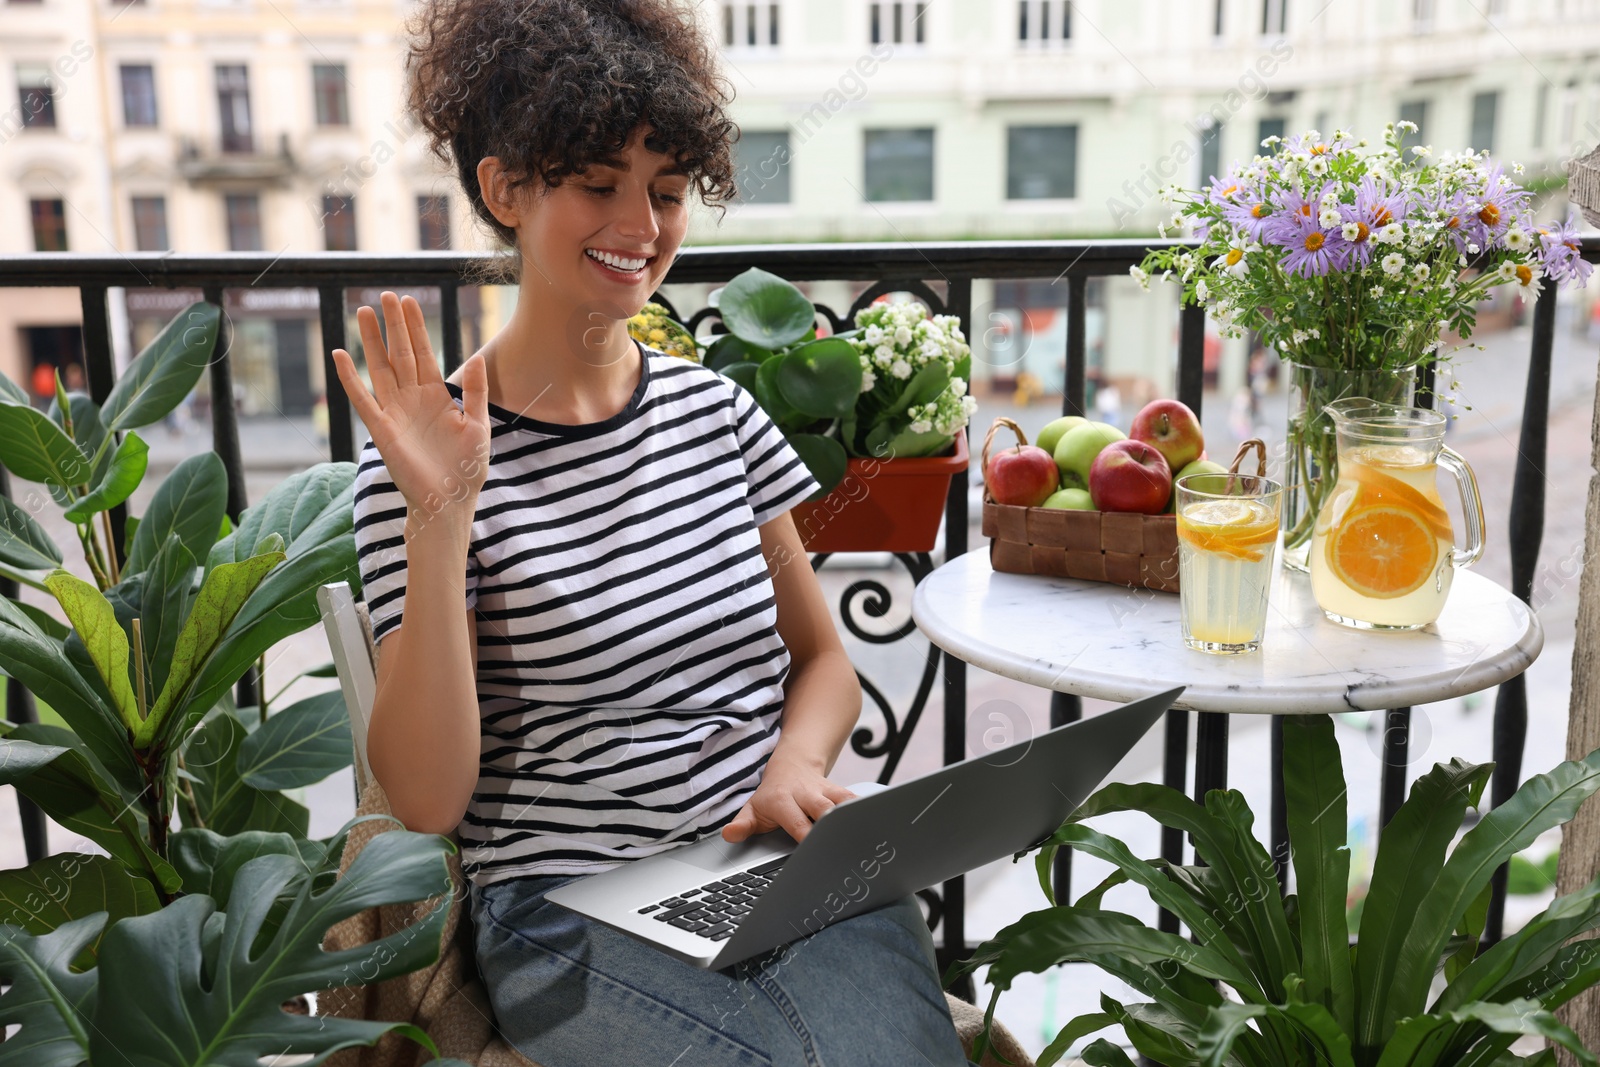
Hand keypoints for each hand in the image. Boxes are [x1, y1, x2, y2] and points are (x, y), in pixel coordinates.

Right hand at [330, 292, 490, 520]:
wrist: (450, 502)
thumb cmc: (466, 469)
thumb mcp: (478, 425)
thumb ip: (477, 392)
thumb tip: (477, 356)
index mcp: (436, 397)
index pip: (423, 353)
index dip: (415, 327)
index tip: (408, 300)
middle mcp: (413, 400)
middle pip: (400, 354)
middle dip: (393, 325)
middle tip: (384, 295)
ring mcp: (395, 413)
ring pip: (380, 368)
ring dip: (371, 341)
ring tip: (361, 311)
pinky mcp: (382, 430)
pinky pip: (362, 399)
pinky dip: (350, 378)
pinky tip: (340, 354)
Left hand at [722, 755, 856, 844]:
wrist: (792, 765)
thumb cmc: (773, 795)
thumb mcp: (753, 809)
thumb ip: (743, 825)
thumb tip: (729, 835)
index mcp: (783, 801)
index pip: (797, 822)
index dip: (806, 838)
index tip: (813, 854)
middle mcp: (806, 794)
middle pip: (825, 810)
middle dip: (834, 827)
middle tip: (843, 847)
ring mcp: (826, 791)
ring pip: (845, 801)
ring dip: (853, 816)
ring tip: (865, 835)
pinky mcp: (841, 791)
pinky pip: (857, 798)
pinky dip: (867, 809)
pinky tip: (876, 822)